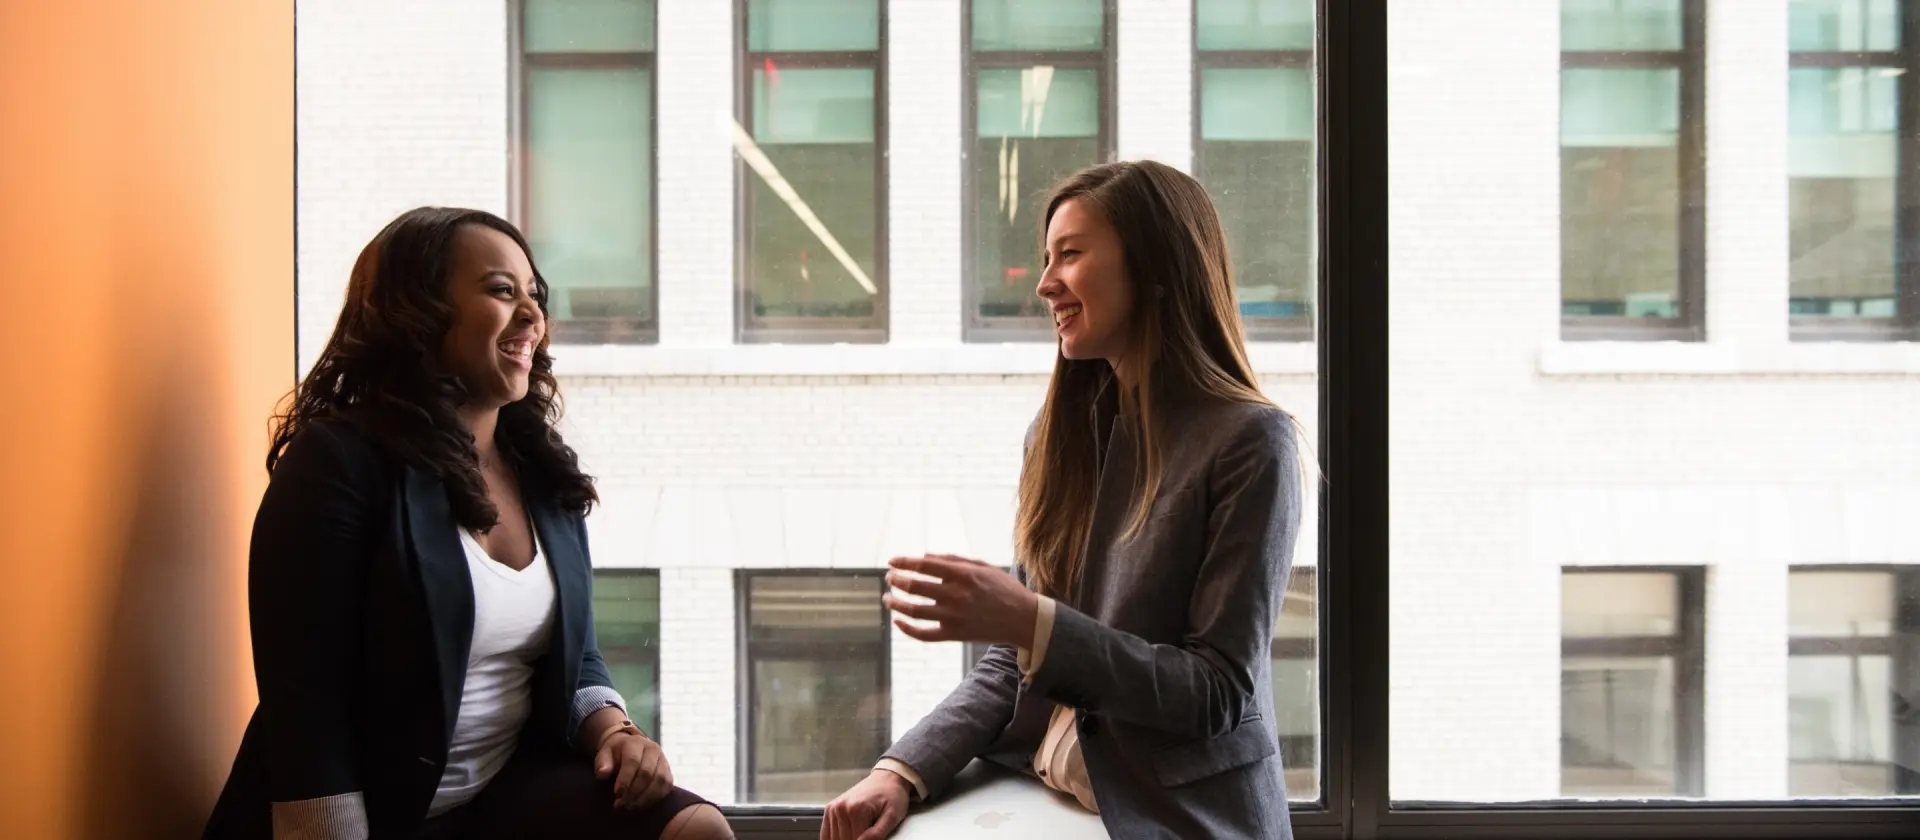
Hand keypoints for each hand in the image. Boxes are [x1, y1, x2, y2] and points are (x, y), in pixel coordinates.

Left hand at [594, 729, 672, 809]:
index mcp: (635, 743)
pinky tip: (641, 805)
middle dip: (634, 791)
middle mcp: (652, 749)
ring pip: (659, 780)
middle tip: (621, 804)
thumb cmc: (615, 754)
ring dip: (645, 797)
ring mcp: (663, 760)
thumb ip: (603, 763)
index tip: (617, 794)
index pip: (633, 761)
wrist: (631, 748)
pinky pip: (666, 786)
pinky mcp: (668, 771)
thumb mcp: (604, 755)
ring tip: (631, 807)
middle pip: (647, 772)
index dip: (625, 779)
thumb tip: (603, 773)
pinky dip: (655, 798)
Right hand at [822, 769, 910, 839]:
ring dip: (847, 838)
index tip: (873, 837)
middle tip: (869, 832)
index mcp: (856, 810)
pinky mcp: (830, 809)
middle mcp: (841, 808)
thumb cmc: (893, 797)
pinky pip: (826, 834)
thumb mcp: (892, 816)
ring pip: (835, 839)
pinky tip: (847, 834)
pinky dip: (835, 838)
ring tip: (863, 829)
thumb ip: (876, 833)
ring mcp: (833, 808)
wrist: (887, 779)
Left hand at [883, 554, 1037, 647]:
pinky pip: (924, 635)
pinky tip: (897, 621)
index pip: (924, 565)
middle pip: (915, 586)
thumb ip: (953, 560)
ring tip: (888, 598)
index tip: (892, 561)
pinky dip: (907, 629)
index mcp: (963, 575)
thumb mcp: (983, 566)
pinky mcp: (954, 634)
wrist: (1023, 619)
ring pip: (914, 611)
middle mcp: (956, 595)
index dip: (904, 562)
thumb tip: (924, 556)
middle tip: (889, 578)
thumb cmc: (1003, 588)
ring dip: (895, 603)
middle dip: (897, 580)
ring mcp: (954, 616)